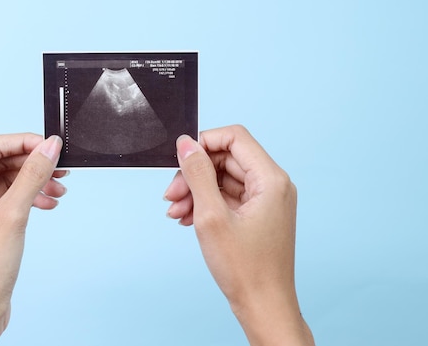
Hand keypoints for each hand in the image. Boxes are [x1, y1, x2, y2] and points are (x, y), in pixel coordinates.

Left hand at [0, 134, 66, 345]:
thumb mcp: (13, 214)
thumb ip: (32, 176)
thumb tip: (48, 147)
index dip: (23, 142)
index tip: (49, 145)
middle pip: (2, 163)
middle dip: (33, 163)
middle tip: (60, 166)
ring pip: (9, 182)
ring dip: (35, 182)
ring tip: (59, 188)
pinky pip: (12, 200)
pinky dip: (31, 198)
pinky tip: (48, 203)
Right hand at [164, 125, 313, 345]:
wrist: (263, 307)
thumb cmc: (245, 269)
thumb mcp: (211, 216)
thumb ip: (197, 175)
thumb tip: (186, 145)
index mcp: (270, 179)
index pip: (235, 137)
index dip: (204, 142)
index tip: (180, 159)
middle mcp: (272, 185)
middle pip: (226, 159)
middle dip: (194, 174)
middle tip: (171, 195)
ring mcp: (265, 201)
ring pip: (223, 179)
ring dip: (196, 191)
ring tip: (175, 212)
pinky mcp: (257, 215)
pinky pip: (227, 197)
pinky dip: (205, 204)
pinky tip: (186, 219)